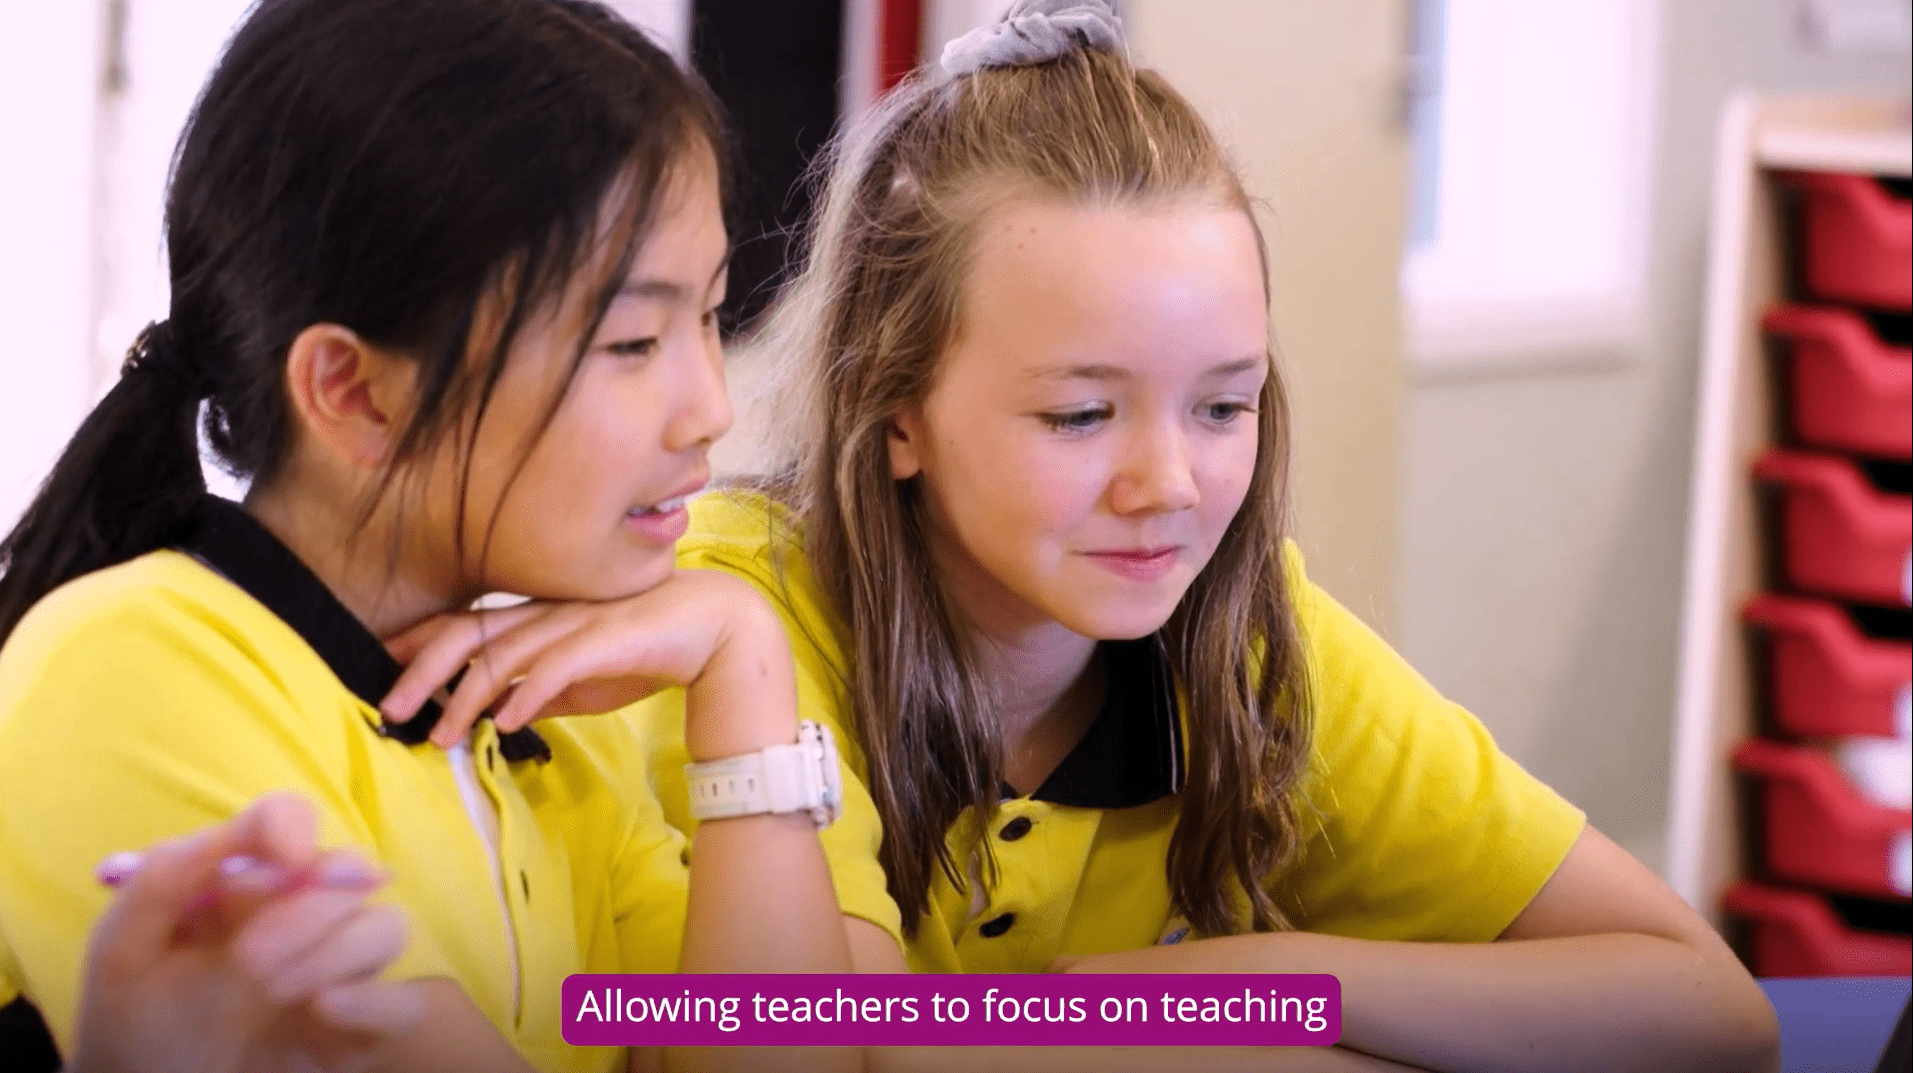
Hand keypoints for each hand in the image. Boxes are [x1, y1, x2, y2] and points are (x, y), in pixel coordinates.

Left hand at [68, 793, 422, 1072]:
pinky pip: (405, 1003)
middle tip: (250, 958)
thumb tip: (213, 839)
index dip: (293, 825)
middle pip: (350, 870)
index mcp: (248, 882)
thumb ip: (155, 888)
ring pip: (387, 926)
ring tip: (274, 991)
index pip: (288, 821)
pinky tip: (324, 1010)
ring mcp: (338, 970)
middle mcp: (304, 914)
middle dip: (306, 907)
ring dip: (335, 950)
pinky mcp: (360, 1028)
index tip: (283, 857)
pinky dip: (376, 999)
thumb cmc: (136, 1020)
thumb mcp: (122, 952)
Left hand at [380, 569, 794, 753]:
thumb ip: (542, 691)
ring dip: (463, 696)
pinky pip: (553, 665)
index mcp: (538, 617)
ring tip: (439, 734)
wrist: (716, 630)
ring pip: (502, 653)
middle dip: (420, 671)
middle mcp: (547, 612)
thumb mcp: (583, 680)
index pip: (466, 625)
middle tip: (389, 709)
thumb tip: (500, 714)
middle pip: (467, 634)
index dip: (418, 646)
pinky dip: (523, 693)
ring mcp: (574, 621)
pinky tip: (501, 723)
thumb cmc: (648, 652)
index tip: (381, 673)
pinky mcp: (605, 638)